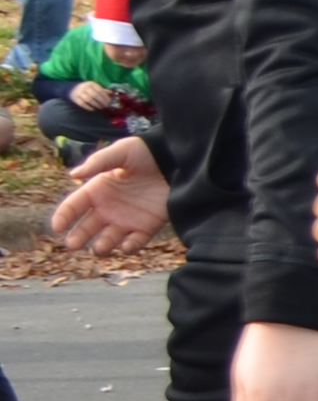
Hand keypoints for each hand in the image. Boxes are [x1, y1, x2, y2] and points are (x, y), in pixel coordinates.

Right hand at [48, 136, 168, 254]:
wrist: (176, 160)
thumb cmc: (145, 153)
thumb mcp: (121, 152)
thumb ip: (98, 162)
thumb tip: (73, 175)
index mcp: (96, 191)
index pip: (73, 207)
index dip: (63, 217)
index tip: (57, 227)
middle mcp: (107, 208)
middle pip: (86, 228)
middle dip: (78, 237)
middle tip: (73, 245)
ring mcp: (126, 219)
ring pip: (108, 239)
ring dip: (102, 246)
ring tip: (99, 248)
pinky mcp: (147, 226)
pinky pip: (135, 242)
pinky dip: (130, 247)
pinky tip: (126, 246)